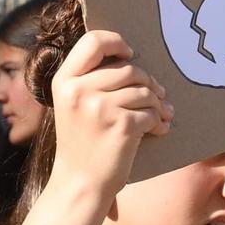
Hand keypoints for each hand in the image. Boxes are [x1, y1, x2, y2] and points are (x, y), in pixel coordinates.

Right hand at [45, 30, 171, 199]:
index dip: (116, 42)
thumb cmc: (81, 142)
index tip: (129, 55)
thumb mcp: (73, 105)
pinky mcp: (121, 125)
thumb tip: (132, 60)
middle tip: (156, 95)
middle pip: (128, 68)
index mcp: (64, 81)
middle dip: (147, 81)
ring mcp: (99, 108)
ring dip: (158, 103)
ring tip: (160, 113)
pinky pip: (152, 112)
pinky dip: (159, 121)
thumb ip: (92, 80)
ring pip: (144, 90)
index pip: (93, 41)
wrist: (80, 183)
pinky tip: (157, 129)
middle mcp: (79, 90)